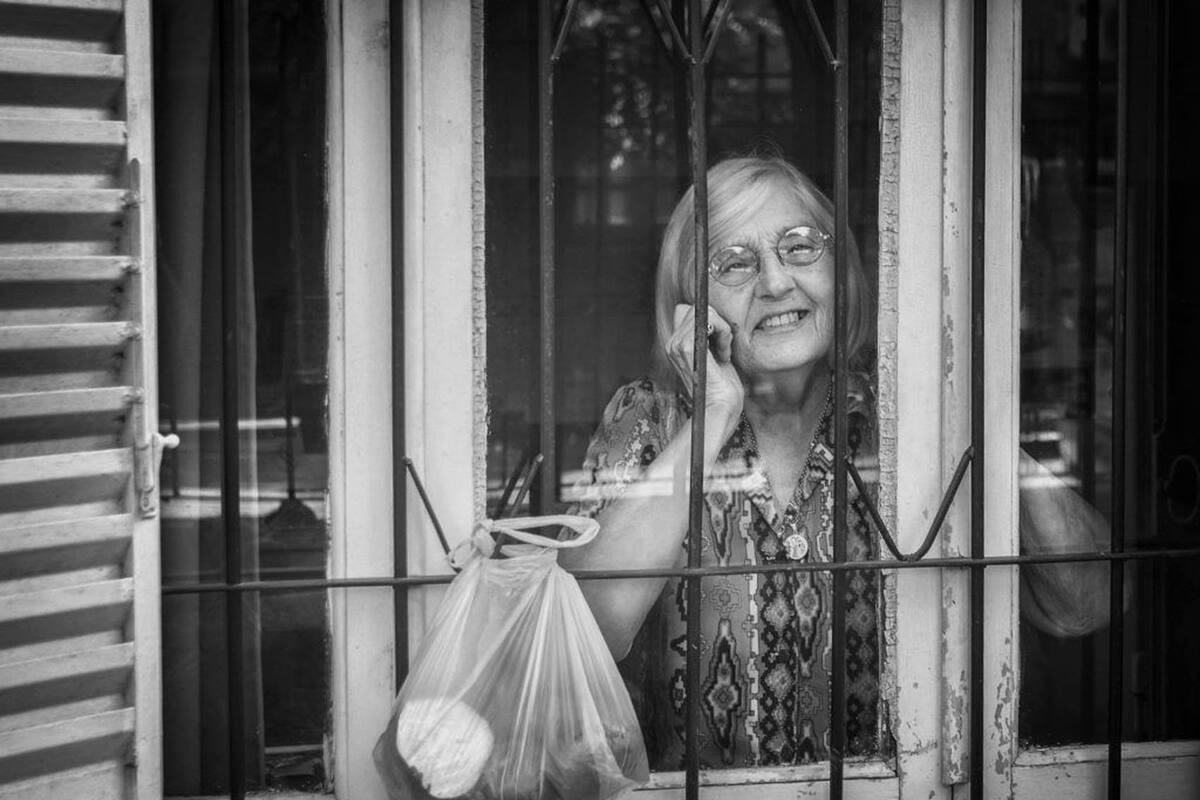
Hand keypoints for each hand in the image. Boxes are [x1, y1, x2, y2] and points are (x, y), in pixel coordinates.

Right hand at [669, 304, 743, 442]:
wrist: (721, 407)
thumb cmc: (721, 386)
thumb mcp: (712, 354)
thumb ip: (706, 334)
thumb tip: (710, 314)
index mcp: (674, 345)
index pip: (684, 310)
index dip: (706, 320)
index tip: (716, 342)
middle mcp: (671, 344)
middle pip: (695, 308)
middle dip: (717, 323)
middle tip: (723, 349)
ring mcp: (676, 345)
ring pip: (705, 312)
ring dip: (723, 330)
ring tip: (724, 353)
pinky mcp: (686, 347)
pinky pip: (710, 321)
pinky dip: (724, 333)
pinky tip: (724, 355)